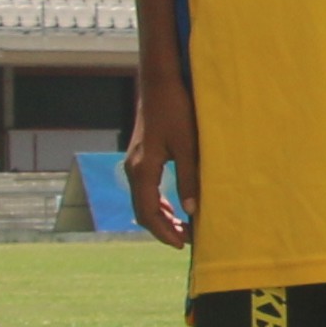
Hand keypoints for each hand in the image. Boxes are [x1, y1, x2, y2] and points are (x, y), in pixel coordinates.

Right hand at [125, 76, 198, 248]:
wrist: (160, 82)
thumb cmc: (176, 110)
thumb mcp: (188, 145)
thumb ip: (189, 178)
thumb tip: (192, 211)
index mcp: (142, 169)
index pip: (148, 213)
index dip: (164, 232)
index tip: (182, 244)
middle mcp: (133, 169)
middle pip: (142, 211)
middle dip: (163, 228)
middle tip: (186, 240)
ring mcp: (134, 163)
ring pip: (143, 201)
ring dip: (161, 217)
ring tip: (183, 228)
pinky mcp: (140, 156)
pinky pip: (145, 189)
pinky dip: (158, 203)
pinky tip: (173, 208)